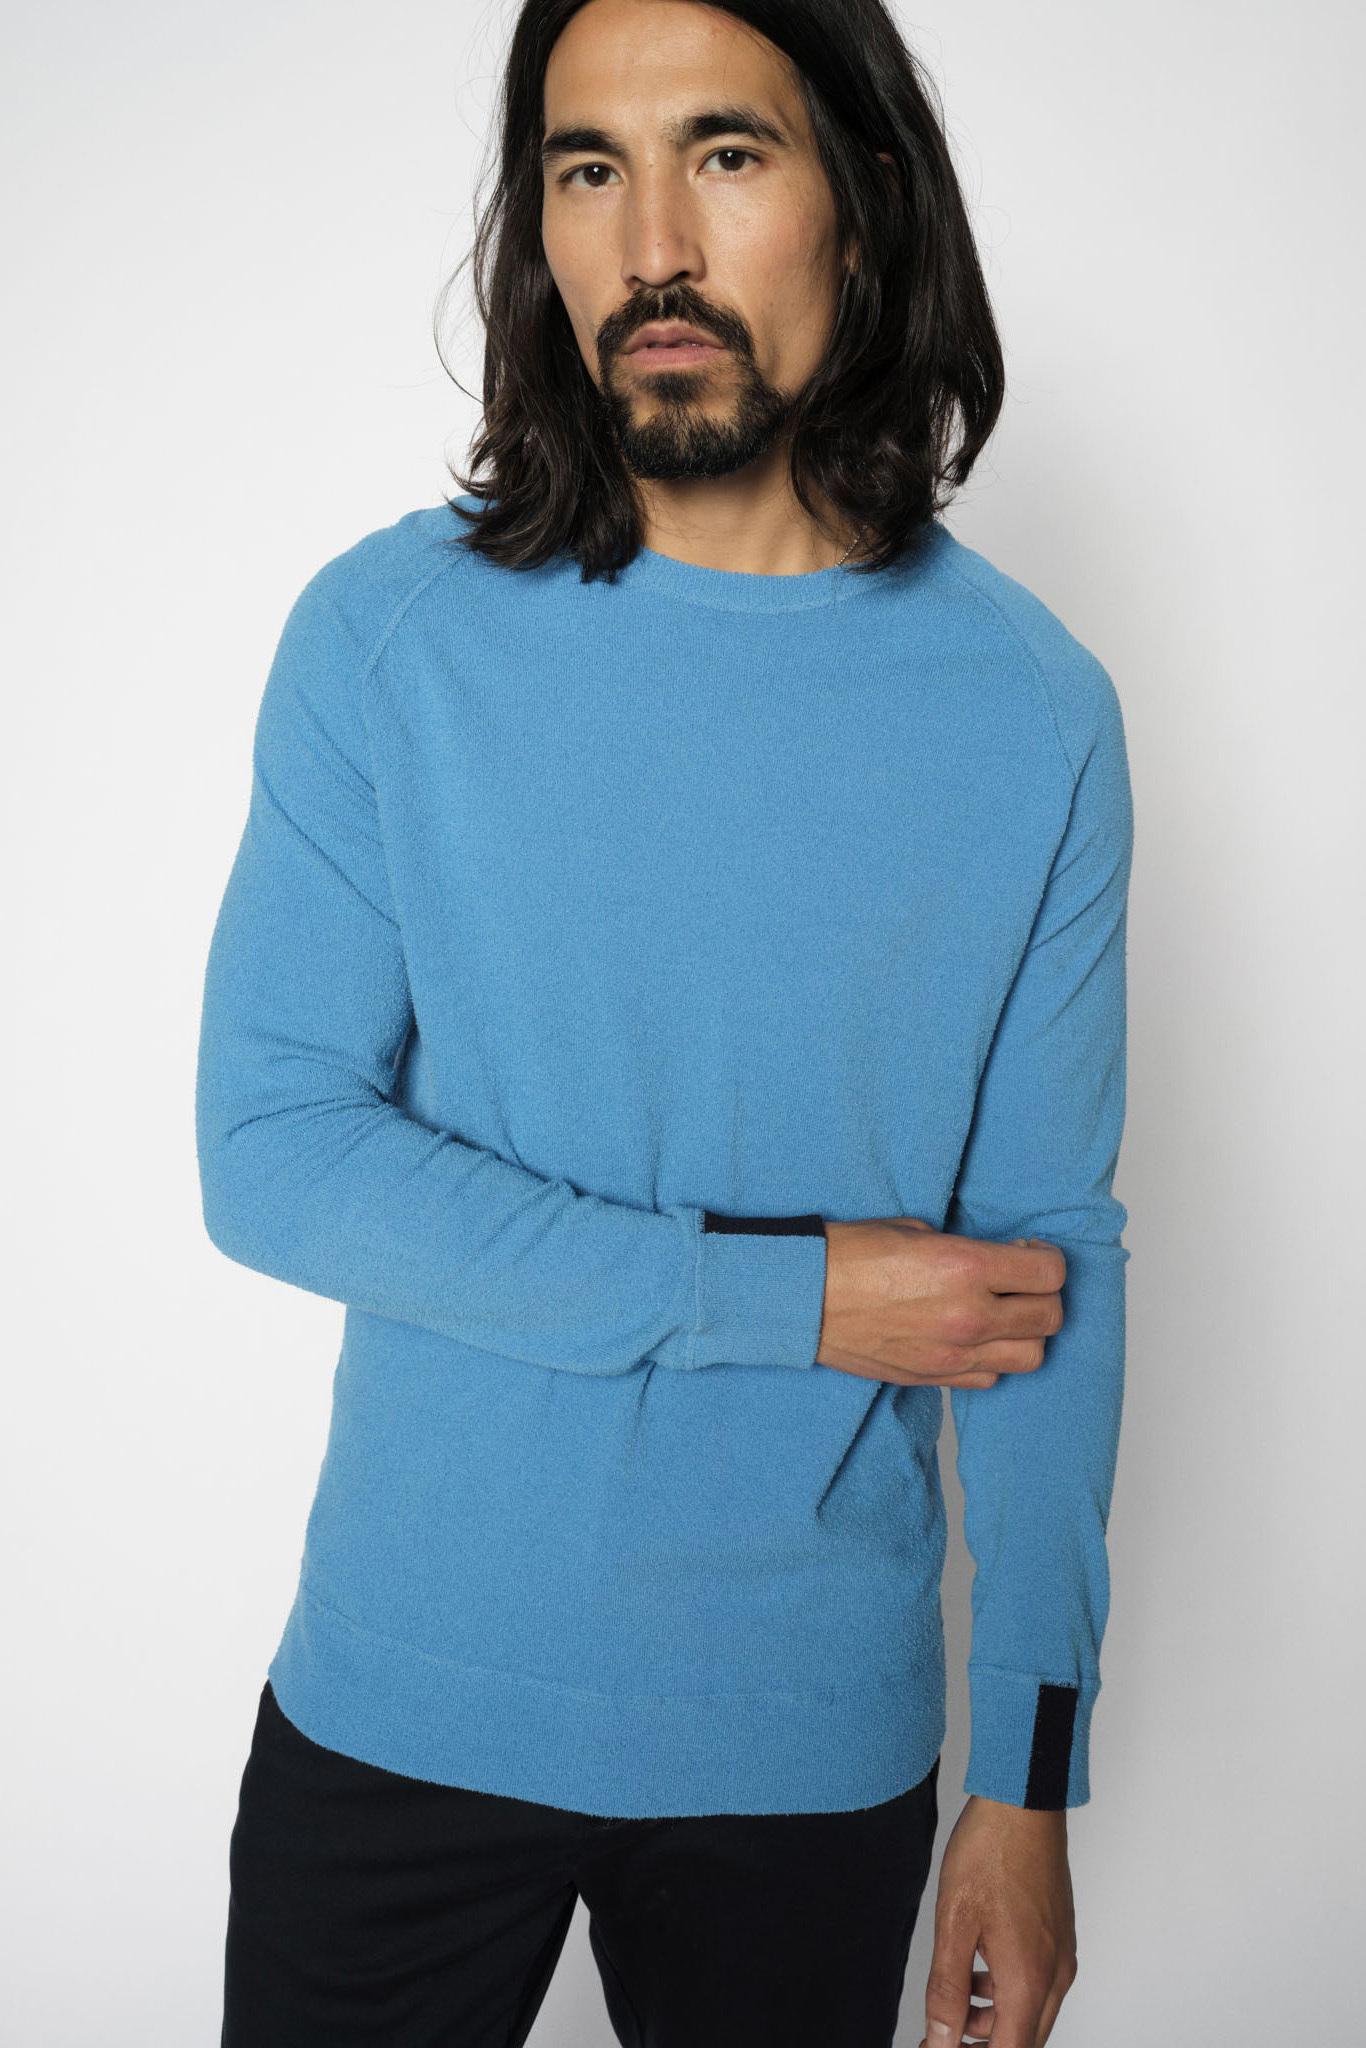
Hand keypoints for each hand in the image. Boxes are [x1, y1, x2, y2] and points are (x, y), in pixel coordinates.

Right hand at [814, 1218, 1064, 1387]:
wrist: (801, 1297)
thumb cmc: (848, 1255)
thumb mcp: (914, 1229)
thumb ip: (963, 1249)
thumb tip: (991, 1261)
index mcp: (966, 1268)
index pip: (1049, 1274)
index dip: (1046, 1259)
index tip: (1030, 1254)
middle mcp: (968, 1316)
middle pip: (1049, 1317)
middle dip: (1043, 1295)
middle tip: (1021, 1283)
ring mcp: (952, 1354)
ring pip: (1031, 1356)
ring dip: (1026, 1333)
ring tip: (1004, 1315)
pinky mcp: (933, 1378)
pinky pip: (990, 1378)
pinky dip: (993, 1360)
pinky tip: (974, 1338)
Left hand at [918, 1794, 1077, 2046]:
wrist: (1023, 1801)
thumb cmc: (990, 1851)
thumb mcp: (954, 1922)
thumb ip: (947, 1988)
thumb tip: (940, 2038)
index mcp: (1029, 1978)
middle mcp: (1055, 1974)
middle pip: (1024, 2039)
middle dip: (983, 2044)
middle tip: (942, 2035)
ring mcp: (1062, 1955)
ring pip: (1031, 2013)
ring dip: (994, 2020)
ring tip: (954, 1998)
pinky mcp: (1059, 1937)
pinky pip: (1037, 1985)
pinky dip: (1007, 1992)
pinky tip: (977, 1969)